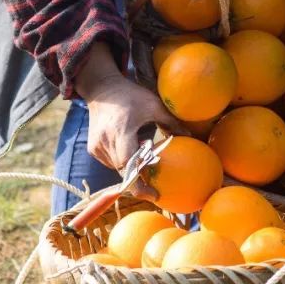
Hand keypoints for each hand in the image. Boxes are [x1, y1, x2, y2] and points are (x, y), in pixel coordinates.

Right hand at [83, 73, 184, 198]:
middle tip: (155, 181)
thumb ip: (171, 122)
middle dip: (140, 177)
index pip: (129, 165)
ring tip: (141, 151)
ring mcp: (97, 147)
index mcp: (122, 131)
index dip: (140, 184)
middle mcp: (106, 142)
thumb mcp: (153, 105)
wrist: (102, 89)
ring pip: (118, 169)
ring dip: (132, 167)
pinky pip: (111, 163)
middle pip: (125, 170)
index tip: (154, 194)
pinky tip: (129, 146)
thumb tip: (191, 136)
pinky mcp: (93, 149)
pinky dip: (123, 161)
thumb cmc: (131, 95)